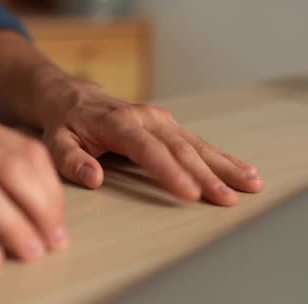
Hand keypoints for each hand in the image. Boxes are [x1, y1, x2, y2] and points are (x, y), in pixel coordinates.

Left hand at [41, 83, 263, 205]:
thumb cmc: (67, 125)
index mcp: (119, 123)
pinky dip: (222, 158)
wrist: (75, 99)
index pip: (148, 150)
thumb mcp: (56, 142)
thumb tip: (93, 177)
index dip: (170, 172)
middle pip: (181, 149)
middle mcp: (146, 119)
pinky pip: (199, 143)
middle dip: (207, 175)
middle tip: (229, 199)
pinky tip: (243, 170)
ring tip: (251, 184)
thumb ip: (71, 160)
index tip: (190, 194)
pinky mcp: (169, 127)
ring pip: (197, 145)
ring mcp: (161, 121)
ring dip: (224, 166)